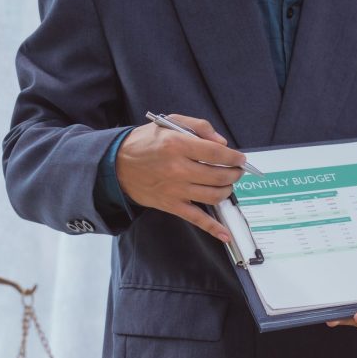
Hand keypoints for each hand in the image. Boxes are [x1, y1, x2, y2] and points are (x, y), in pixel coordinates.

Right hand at [116, 114, 245, 241]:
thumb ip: (199, 127)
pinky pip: (197, 219)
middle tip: (237, 171)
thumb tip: (222, 143)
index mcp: (178, 145)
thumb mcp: (169, 123)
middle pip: (219, 175)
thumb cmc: (144, 143)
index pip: (217, 153)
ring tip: (228, 184)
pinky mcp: (171, 205)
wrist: (116, 165)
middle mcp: (178, 168)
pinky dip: (213, 228)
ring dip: (227, 191)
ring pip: (214, 196)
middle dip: (234, 173)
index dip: (234, 157)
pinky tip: (225, 234)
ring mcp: (175, 190)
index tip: (240, 159)